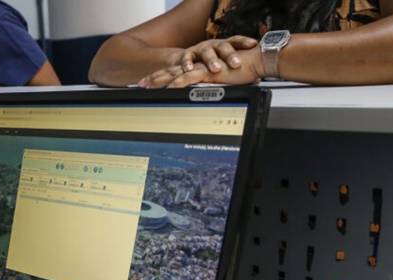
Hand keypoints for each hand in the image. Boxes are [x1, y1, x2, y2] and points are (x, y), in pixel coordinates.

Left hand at [140, 47, 264, 87]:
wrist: (253, 62)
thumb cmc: (239, 73)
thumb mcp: (219, 85)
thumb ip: (209, 91)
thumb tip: (203, 104)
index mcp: (197, 71)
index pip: (173, 74)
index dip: (159, 78)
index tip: (146, 84)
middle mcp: (196, 68)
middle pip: (169, 73)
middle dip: (153, 79)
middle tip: (139, 84)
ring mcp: (200, 70)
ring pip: (175, 74)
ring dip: (160, 80)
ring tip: (148, 85)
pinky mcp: (208, 73)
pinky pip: (189, 78)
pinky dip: (178, 83)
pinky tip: (168, 88)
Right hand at [167, 36, 258, 75]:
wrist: (187, 61)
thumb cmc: (210, 63)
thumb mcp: (224, 64)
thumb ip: (239, 70)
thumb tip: (257, 80)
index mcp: (225, 46)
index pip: (236, 41)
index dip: (245, 42)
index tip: (253, 44)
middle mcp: (213, 45)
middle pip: (223, 46)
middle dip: (230, 55)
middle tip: (236, 64)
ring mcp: (200, 49)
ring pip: (206, 52)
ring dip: (212, 60)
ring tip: (216, 69)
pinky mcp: (187, 54)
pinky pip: (187, 58)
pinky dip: (188, 63)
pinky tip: (190, 69)